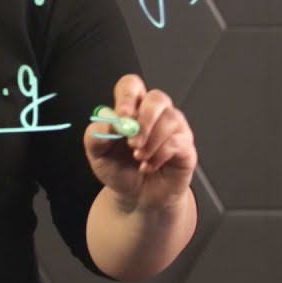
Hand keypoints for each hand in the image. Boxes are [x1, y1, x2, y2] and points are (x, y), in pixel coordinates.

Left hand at [83, 73, 197, 211]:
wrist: (135, 197)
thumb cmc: (119, 170)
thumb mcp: (97, 155)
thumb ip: (96, 135)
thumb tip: (109, 122)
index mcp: (132, 109)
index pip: (132, 85)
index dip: (128, 96)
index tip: (122, 116)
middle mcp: (155, 114)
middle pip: (157, 98)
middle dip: (144, 119)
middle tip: (131, 142)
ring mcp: (173, 127)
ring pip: (170, 119)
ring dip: (151, 142)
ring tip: (138, 158)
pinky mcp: (185, 145)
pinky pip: (177, 142)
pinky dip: (159, 156)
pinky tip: (148, 166)